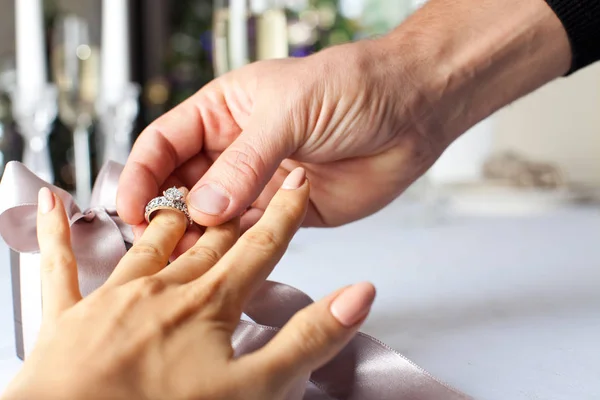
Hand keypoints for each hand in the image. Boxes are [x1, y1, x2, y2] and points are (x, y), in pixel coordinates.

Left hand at [3, 168, 375, 399]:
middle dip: (235, 208)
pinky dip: (55, 231)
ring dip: (169, 216)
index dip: (283, 213)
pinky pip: (60, 264)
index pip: (259, 245)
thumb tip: (359, 294)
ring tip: (183, 194)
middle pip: (208, 238)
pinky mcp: (68, 316)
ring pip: (149, 243)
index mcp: (209, 302)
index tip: (298, 182)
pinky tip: (52, 200)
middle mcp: (163, 287)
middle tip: (251, 179)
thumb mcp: (256, 387)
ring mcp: (113, 297)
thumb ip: (309, 336)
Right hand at [117, 39, 438, 242]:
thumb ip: (246, 161)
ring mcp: (261, 183)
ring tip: (185, 261)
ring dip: (197, 239)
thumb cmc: (355, 87)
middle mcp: (236, 149)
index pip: (164, 143)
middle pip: (181, 185)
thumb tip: (204, 206)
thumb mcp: (291, 110)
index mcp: (224, 112)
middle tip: (155, 245)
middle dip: (165, 214)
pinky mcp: (287, 213)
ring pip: (212, 217)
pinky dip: (233, 251)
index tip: (131, 208)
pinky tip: (222, 263)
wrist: (413, 111)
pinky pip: (250, 236)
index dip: (143, 175)